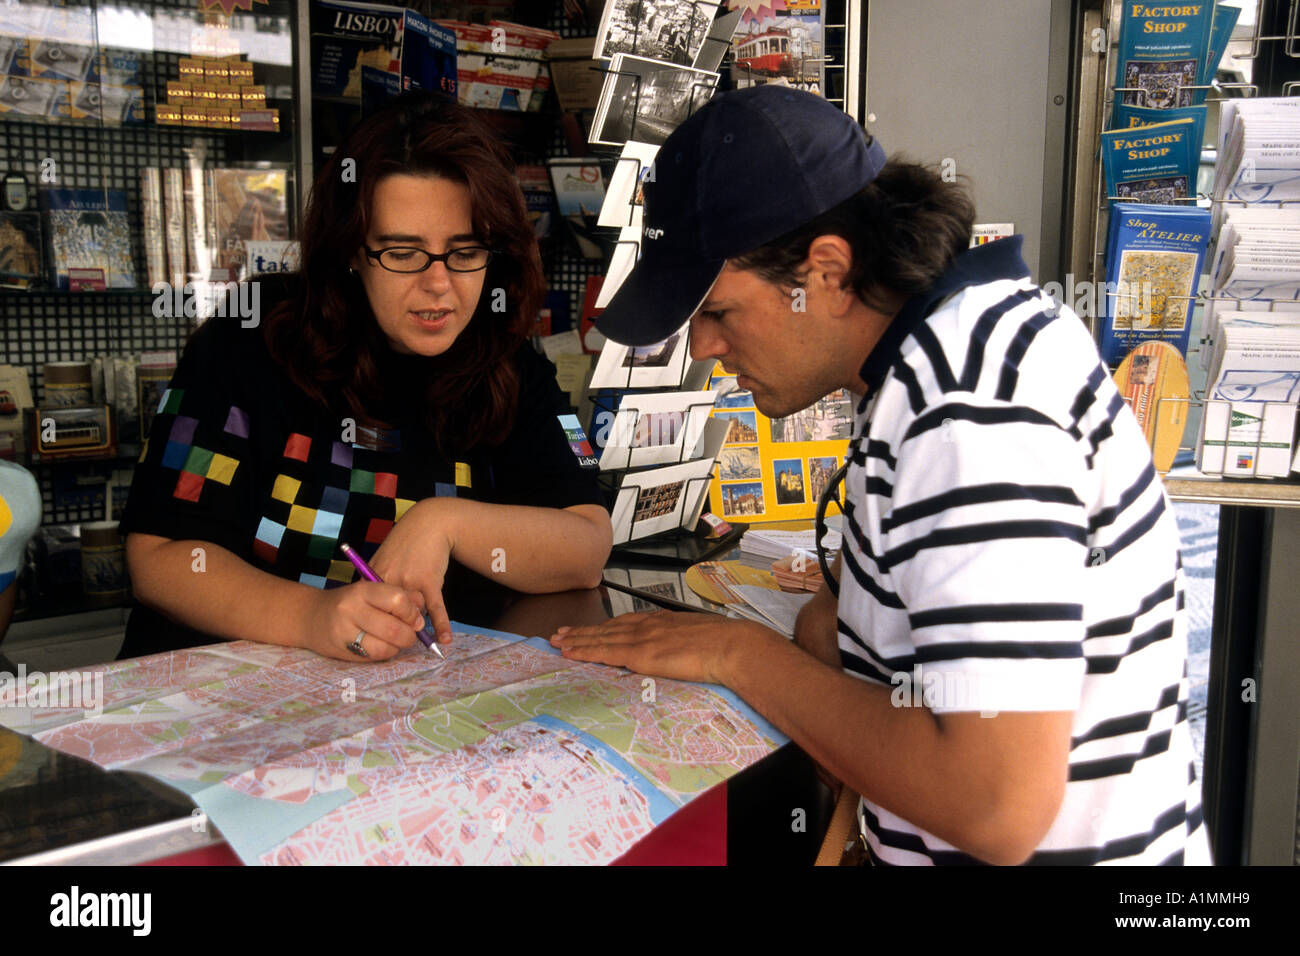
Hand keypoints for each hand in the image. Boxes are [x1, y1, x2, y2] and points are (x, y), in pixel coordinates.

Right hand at [302, 580, 425, 661]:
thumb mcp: (370, 591)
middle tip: (411, 634)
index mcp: (362, 590)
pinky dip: (384, 653)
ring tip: (397, 641)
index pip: (397, 600)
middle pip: (394, 628)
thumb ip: (398, 596)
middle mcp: (351, 610)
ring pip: (385, 648)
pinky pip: (373, 658)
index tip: (415, 618)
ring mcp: (344, 633)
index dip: (412, 612)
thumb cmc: (349, 602)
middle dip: (409, 635)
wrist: (310, 616)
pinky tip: (382, 645)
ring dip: (398, 647)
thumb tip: (421, 609)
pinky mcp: (342, 652)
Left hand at [369, 498, 453, 645]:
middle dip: (402, 625)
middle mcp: (388, 580)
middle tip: (405, 635)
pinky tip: (444, 640)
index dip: (381, 623)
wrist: (429, 523)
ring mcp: (409, 581)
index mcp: (373, 576)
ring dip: (420, 619)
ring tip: (424, 624)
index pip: (372, 610)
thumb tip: (377, 610)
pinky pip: (435, 609)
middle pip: (392, 615)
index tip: (384, 633)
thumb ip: (378, 582)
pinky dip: (441, 625)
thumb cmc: (406, 542)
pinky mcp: (429, 581)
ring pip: (414, 613)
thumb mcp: (384, 559)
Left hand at [549, 610, 774, 685]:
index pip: (625, 623)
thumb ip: (682, 644)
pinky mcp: (640, 654)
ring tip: (557, 642)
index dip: (604, 627)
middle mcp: (647, 626)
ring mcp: (642, 638)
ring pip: (600, 638)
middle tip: (560, 633)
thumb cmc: (724, 645)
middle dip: (582, 632)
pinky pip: (605, 652)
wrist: (731, 646)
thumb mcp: (699, 639)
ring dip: (577, 640)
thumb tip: (680, 652)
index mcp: (661, 622)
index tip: (588, 629)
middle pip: (607, 628)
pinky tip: (570, 652)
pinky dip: (585, 651)